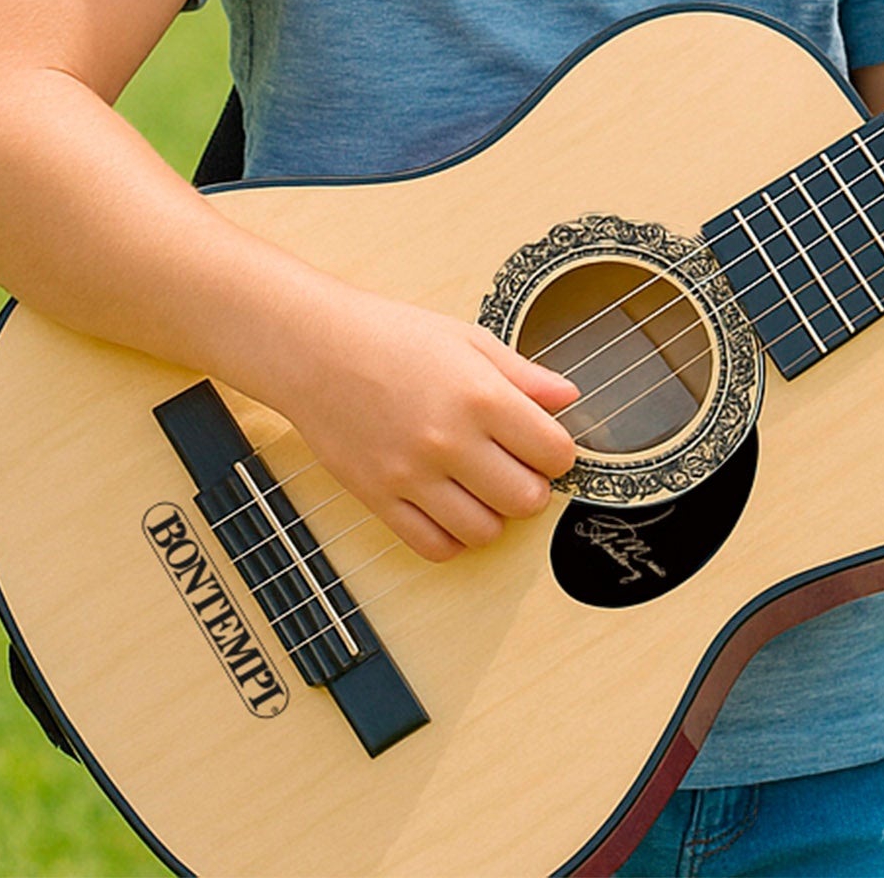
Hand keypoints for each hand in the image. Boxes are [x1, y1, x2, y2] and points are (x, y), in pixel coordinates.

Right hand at [272, 288, 580, 562]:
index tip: (547, 446)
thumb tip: (569, 398)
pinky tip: (451, 507)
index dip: (559, 453)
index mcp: (481, 396)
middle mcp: (450, 440)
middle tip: (519, 468)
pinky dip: (452, 537)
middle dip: (533, 487)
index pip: (553, 452)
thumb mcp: (468, 340)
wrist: (315, 348)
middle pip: (526, 499)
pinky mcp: (378, 498)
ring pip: (484, 532)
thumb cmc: (393, 336)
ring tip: (483, 487)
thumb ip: (524, 374)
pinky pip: (433, 546)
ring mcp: (412, 475)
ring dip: (494, 515)